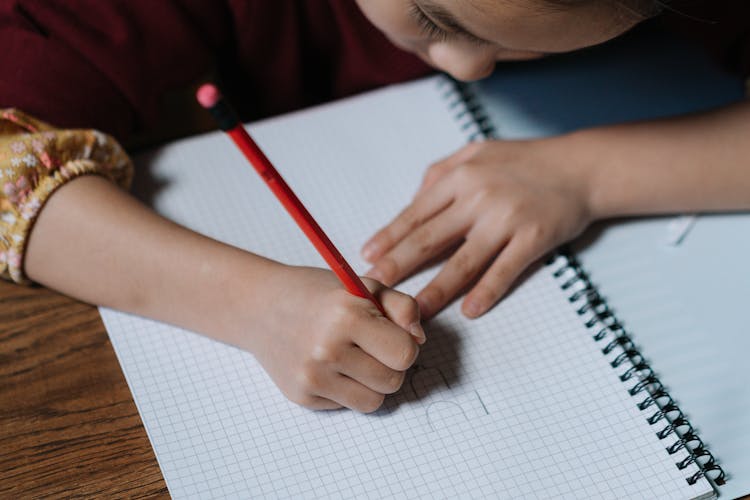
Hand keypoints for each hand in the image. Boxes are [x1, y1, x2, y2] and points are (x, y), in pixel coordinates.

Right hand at [238, 264, 423, 412]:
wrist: (260, 306)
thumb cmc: (317, 294)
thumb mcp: (363, 286)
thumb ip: (402, 308)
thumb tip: (419, 341)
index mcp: (346, 315)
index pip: (406, 353)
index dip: (405, 343)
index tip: (389, 333)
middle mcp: (327, 348)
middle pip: (393, 381)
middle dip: (389, 364)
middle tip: (369, 345)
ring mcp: (312, 377)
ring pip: (374, 401)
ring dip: (372, 382)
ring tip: (353, 357)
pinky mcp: (302, 397)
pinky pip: (348, 406)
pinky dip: (346, 389)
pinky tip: (329, 366)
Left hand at [361, 139, 592, 319]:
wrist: (581, 166)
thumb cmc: (524, 161)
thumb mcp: (476, 151)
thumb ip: (440, 173)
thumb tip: (412, 203)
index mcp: (460, 176)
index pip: (415, 213)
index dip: (389, 237)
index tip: (367, 256)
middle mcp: (479, 197)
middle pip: (430, 239)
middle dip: (398, 265)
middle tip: (376, 285)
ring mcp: (507, 219)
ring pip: (463, 261)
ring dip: (436, 289)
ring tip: (415, 310)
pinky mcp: (534, 238)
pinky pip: (504, 271)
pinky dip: (487, 292)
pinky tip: (469, 310)